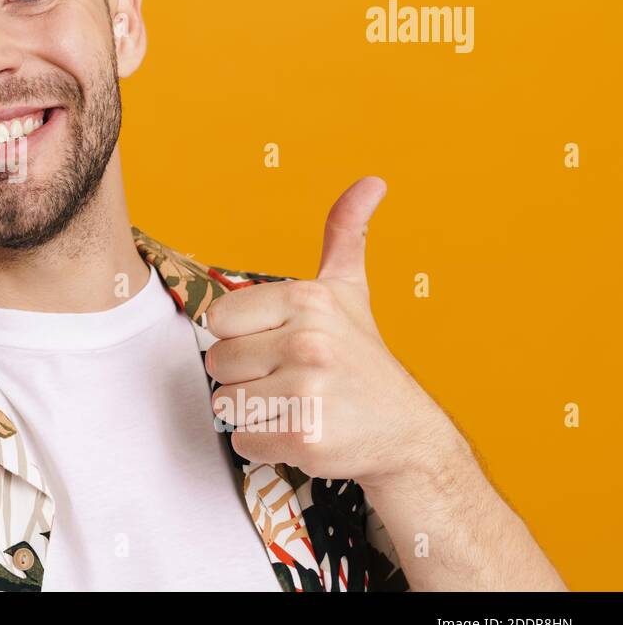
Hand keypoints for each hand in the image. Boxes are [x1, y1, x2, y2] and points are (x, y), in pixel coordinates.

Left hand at [204, 176, 466, 486]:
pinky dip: (264, 444)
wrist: (407, 435)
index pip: (218, 319)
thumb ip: (344, 235)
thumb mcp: (350, 291)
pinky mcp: (305, 438)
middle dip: (245, 377)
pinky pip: (243, 441)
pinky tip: (300, 432)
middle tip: (290, 380)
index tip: (278, 344)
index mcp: (308, 299)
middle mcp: (308, 341)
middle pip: (217, 362)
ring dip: (251, 412)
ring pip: (225, 404)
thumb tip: (372, 180)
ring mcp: (308, 392)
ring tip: (294, 405)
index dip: (241, 337)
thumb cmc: (363, 360)